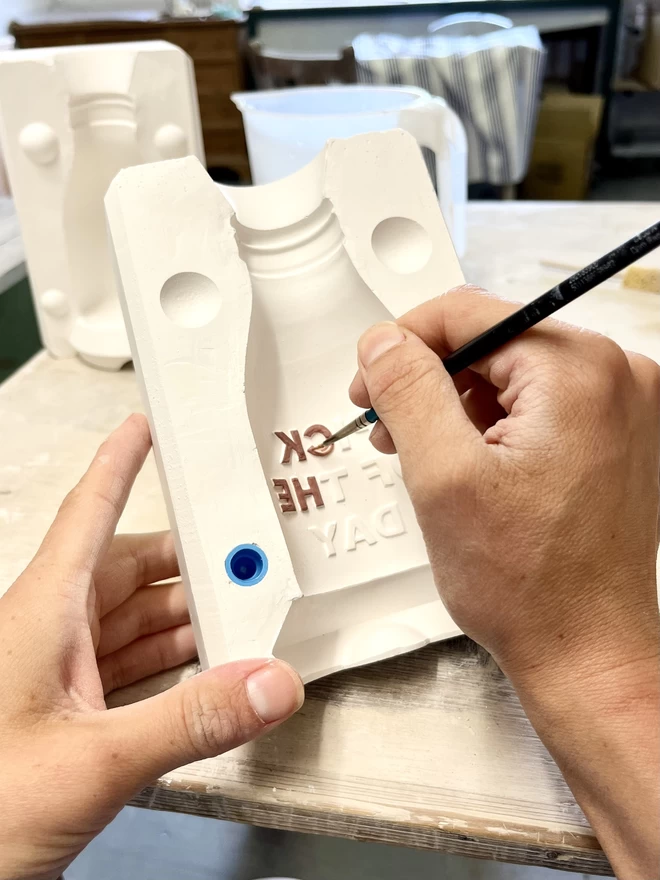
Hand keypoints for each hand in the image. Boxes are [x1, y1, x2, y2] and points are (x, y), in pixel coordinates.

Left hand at [0, 415, 302, 879]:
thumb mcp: (89, 761)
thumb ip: (186, 721)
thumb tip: (265, 684)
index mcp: (40, 614)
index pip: (87, 515)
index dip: (118, 465)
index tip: (144, 428)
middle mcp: (48, 632)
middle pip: (128, 569)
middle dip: (186, 560)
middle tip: (239, 552)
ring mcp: (56, 673)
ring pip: (132, 619)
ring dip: (186, 616)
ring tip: (241, 610)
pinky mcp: (66, 712)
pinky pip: (130, 665)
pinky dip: (173, 662)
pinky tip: (206, 670)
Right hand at [350, 286, 659, 878]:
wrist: (586, 650)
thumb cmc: (533, 586)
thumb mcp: (443, 477)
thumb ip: (407, 391)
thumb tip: (383, 342)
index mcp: (579, 371)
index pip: (469, 313)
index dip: (402, 344)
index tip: (370, 382)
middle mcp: (614, 377)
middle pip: (490, 342)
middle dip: (428, 380)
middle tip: (388, 426)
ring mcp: (621, 407)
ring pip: (509, 373)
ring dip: (456, 404)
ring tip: (426, 455)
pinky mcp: (612, 435)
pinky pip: (536, 403)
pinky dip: (491, 424)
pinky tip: (466, 463)